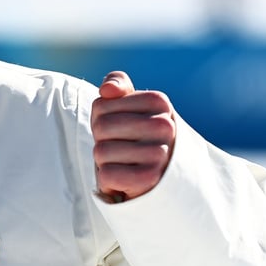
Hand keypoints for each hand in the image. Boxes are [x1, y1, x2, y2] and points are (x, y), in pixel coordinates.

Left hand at [91, 71, 175, 201]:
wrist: (160, 179)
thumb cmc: (135, 135)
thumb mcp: (127, 105)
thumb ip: (118, 85)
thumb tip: (107, 90)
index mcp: (159, 102)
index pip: (100, 105)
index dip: (100, 119)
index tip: (120, 128)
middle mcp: (165, 126)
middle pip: (101, 127)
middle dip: (102, 140)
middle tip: (120, 148)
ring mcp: (161, 154)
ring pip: (101, 151)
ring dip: (105, 161)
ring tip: (124, 163)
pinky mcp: (151, 179)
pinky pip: (107, 174)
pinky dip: (107, 180)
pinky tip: (124, 180)